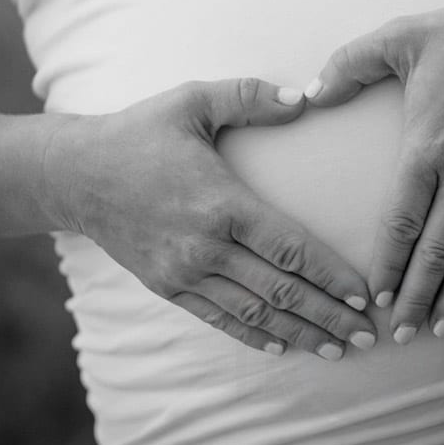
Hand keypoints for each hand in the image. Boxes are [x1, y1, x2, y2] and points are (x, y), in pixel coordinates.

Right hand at [43, 78, 375, 358]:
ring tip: (336, 348)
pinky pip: (217, 319)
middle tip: (367, 336)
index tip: (365, 294)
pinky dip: (252, 336)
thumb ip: (248, 95)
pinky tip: (280, 347)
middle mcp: (204, 247)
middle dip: (328, 315)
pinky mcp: (166, 286)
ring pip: (253, 314)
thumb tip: (304, 98)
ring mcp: (183, 273)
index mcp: (220, 203)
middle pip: (280, 291)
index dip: (332, 275)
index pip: (289, 249)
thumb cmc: (139, 133)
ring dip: (299, 333)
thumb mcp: (191, 101)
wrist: (76, 174)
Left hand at [303, 0, 443, 343]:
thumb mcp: (398, 37)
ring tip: (438, 328)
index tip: (373, 298)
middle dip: (415, 295)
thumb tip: (308, 93)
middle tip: (399, 333)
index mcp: (426, 144)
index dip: (387, 264)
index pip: (402, 221)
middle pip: (436, 249)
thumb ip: (348, 65)